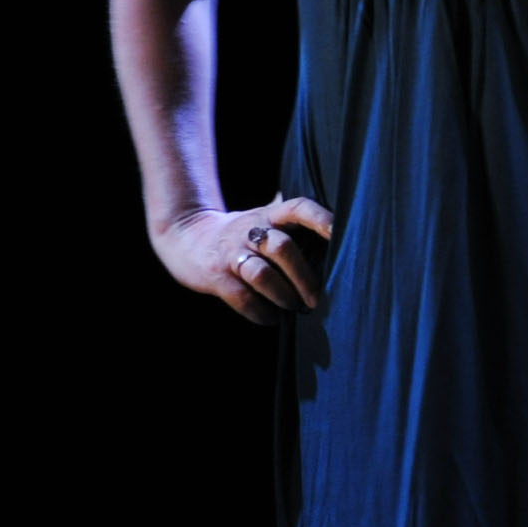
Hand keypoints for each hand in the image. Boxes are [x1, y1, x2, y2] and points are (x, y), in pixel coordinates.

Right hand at [159, 194, 335, 319]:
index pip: (299, 208)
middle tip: (317, 299)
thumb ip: (295, 234)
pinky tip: (272, 318)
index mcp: (270, 215)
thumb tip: (338, 263)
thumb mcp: (266, 223)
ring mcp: (232, 253)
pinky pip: (244, 299)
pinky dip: (263, 314)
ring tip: (293, 307)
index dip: (320, 219)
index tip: (339, 232)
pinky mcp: (217, 277)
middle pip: (282, 248)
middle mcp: (251, 230)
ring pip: (262, 274)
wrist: (188, 239)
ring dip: (284, 297)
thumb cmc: (244, 237)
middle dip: (304, 277)